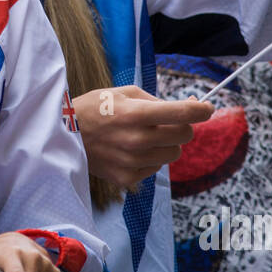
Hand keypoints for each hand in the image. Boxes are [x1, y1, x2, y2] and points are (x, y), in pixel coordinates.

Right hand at [75, 85, 213, 192]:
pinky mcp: (127, 177)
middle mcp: (137, 140)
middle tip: (168, 122)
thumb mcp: (123, 93)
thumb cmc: (95, 109)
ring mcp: (133, 162)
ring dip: (166, 144)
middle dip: (182, 126)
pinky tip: (132, 150)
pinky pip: (155, 168)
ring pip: (173, 154)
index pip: (183, 114)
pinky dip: (151, 159)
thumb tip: (188, 109)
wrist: (64, 136)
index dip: (201, 110)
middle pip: (184, 136)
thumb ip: (156, 101)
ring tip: (145, 137)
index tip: (206, 107)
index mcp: (136, 114)